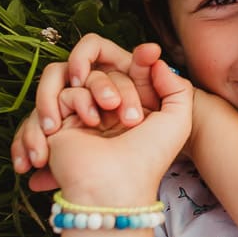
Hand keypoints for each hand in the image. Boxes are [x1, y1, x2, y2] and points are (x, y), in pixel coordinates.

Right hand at [45, 59, 194, 206]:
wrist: (114, 185)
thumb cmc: (148, 156)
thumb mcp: (177, 120)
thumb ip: (176, 86)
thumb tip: (156, 60)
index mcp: (134, 107)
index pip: (133, 69)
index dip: (141, 59)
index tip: (151, 52)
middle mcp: (109, 110)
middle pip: (110, 71)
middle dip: (123, 89)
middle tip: (130, 120)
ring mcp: (84, 115)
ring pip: (85, 76)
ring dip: (97, 92)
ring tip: (100, 121)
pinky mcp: (60, 122)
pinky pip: (65, 92)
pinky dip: (76, 104)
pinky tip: (88, 126)